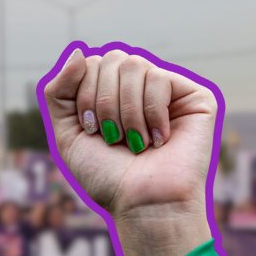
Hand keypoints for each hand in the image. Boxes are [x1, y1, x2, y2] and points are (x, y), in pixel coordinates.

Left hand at [42, 46, 216, 255]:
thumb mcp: (68, 134)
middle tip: (113, 137)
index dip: (84, 93)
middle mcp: (141, 89)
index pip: (91, 63)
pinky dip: (151, 112)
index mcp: (114, 94)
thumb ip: (59, 92)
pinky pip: (159, 78)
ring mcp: (169, 91)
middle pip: (111, 59)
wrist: (142, 204)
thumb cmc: (108, 177)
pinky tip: (159, 139)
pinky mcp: (195, 98)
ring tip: (135, 142)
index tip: (92, 130)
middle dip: (103, 101)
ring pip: (134, 65)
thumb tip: (79, 51)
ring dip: (126, 111)